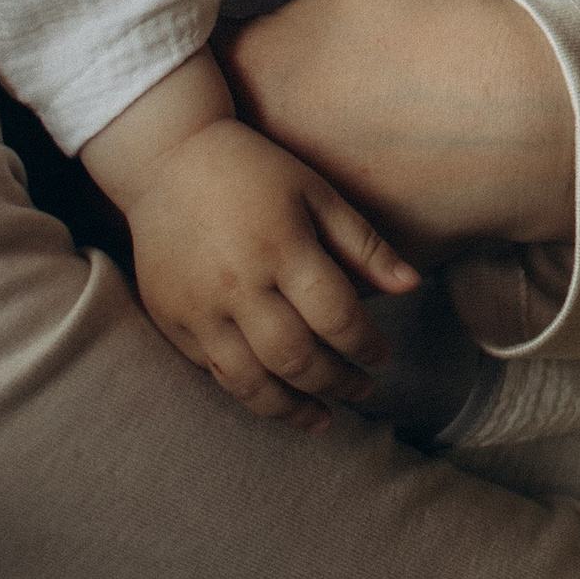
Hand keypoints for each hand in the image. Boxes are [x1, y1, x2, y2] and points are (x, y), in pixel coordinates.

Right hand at [125, 117, 417, 426]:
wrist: (167, 160)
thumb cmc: (253, 171)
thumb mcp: (316, 192)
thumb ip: (363, 244)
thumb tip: (412, 286)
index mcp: (283, 247)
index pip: (336, 316)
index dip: (365, 345)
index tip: (381, 356)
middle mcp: (240, 285)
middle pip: (296, 357)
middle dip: (336, 382)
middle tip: (362, 390)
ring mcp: (200, 308)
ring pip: (251, 380)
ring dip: (292, 408)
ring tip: (323, 418)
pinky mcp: (172, 319)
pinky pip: (214, 371)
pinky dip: (248, 392)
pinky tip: (274, 397)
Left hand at [216, 0, 576, 259]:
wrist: (537, 123)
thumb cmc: (445, 31)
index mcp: (253, 69)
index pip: (192, 51)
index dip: (211, 29)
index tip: (242, 18)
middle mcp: (259, 148)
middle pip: (228, 120)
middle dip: (248, 94)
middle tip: (298, 68)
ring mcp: (301, 207)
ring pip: (272, 177)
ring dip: (288, 151)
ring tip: (340, 118)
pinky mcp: (345, 249)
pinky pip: (323, 223)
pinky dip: (337, 198)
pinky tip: (377, 166)